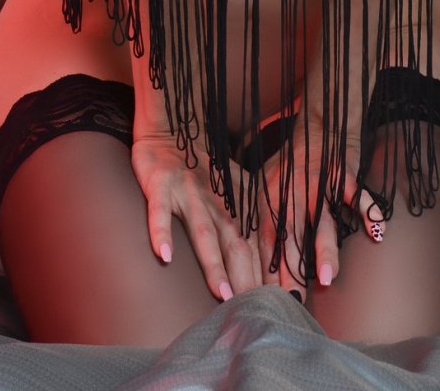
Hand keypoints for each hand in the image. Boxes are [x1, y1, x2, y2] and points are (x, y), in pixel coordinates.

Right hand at [131, 126, 261, 301]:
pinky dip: (161, 232)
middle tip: (255, 310)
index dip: (266, 272)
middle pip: (235, 243)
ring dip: (213, 262)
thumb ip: (249, 224)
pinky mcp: (161, 185)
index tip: (279, 302)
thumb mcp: (235, 192)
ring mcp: (188, 194)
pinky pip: (160, 211)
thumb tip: (271, 264)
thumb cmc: (207, 170)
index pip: (256, 245)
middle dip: (246, 277)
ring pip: (203, 231)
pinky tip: (164, 256)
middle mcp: (216, 202)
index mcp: (236, 206)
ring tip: (221, 292)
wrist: (175, 128)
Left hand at [253, 107, 385, 300]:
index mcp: (272, 196)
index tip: (270, 297)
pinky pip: (358, 195)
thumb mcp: (266, 185)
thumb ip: (261, 218)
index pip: (268, 237)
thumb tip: (250, 258)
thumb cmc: (291, 164)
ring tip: (326, 278)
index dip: (268, 266)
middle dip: (292, 269)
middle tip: (294, 299)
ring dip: (324, 250)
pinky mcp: (344, 175)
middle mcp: (294, 191)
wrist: (318, 126)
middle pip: (293, 236)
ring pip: (323, 222)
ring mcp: (321, 184)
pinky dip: (368, 211)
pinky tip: (377, 232)